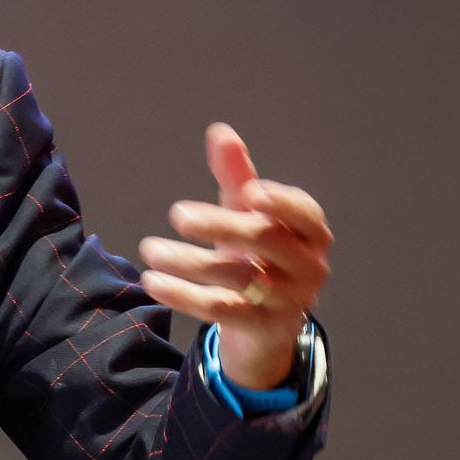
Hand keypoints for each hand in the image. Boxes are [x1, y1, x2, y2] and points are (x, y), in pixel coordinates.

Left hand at [138, 123, 332, 389]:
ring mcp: (289, 300)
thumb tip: (220, 132)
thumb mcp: (247, 214)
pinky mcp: (262, 327)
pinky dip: (183, 295)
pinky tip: (152, 281)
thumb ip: (236, 176)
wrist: (264, 322)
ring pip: (238, 276)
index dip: (281, 202)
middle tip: (177, 214)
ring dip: (189, 262)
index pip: (304, 213)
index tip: (250, 192)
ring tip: (149, 249)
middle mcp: (308, 266)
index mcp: (310, 232)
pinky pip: (221, 310)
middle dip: (220, 225)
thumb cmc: (257, 254)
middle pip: (266, 241)